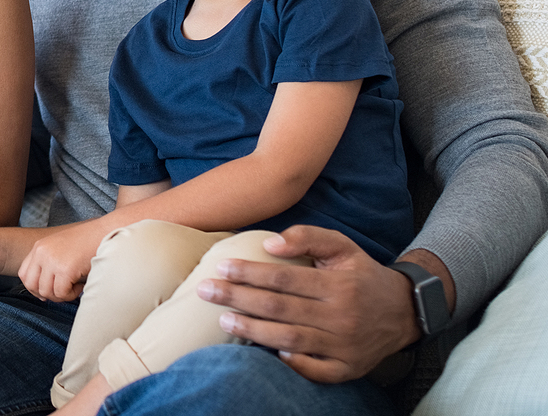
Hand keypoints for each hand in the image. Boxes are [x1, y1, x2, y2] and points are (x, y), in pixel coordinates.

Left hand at [18, 223, 101, 301]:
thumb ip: (48, 266)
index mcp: (39, 247)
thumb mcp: (60, 250)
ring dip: (62, 295)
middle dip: (47, 294)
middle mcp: (41, 252)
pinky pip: (62, 293)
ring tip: (75, 286)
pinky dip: (72, 294)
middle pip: (31, 285)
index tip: (49, 291)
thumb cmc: (86, 243)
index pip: (24, 274)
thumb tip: (41, 295)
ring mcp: (52, 260)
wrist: (105, 232)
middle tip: (64, 291)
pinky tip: (81, 285)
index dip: (34, 288)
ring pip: (46, 292)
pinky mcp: (65, 269)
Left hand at [196, 225, 424, 381]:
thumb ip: (307, 236)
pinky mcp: (349, 369)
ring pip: (290, 340)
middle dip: (238, 299)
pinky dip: (292, 363)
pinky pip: (316, 371)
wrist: (404, 311)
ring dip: (252, 331)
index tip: (221, 267)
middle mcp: (342, 316)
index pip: (284, 278)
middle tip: (205, 291)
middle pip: (280, 308)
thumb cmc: (361, 274)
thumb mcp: (342, 245)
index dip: (250, 273)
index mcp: (339, 285)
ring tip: (223, 319)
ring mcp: (346, 346)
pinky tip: (266, 352)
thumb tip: (269, 243)